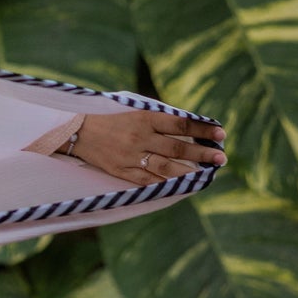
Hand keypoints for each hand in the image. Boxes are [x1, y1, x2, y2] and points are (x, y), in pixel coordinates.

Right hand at [71, 110, 225, 184]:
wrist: (76, 132)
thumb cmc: (111, 120)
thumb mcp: (135, 112)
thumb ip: (159, 120)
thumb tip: (189, 130)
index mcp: (144, 118)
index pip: (180, 125)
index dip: (202, 129)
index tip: (220, 133)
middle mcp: (140, 137)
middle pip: (177, 148)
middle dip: (202, 153)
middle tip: (221, 158)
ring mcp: (131, 156)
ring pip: (166, 167)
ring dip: (189, 171)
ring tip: (207, 173)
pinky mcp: (122, 171)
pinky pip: (148, 180)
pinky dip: (167, 184)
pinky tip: (182, 185)